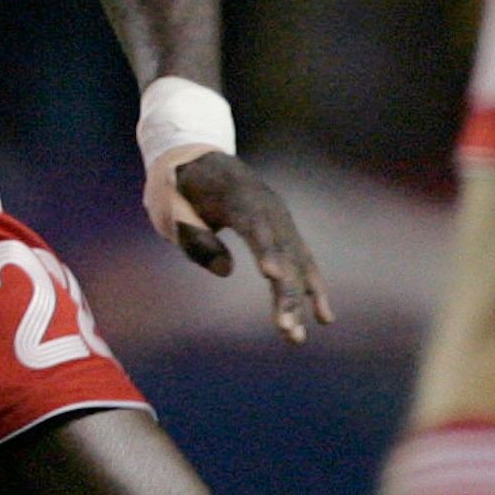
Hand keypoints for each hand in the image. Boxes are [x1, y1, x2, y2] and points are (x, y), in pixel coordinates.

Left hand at [150, 150, 333, 343]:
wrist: (194, 158)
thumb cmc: (176, 185)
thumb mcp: (170, 205)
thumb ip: (193, 235)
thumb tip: (226, 270)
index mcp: (237, 195)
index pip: (255, 226)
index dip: (265, 251)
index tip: (272, 277)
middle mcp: (268, 207)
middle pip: (283, 251)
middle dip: (286, 292)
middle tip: (286, 329)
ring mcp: (280, 219)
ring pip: (297, 261)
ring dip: (301, 299)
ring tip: (297, 336)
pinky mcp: (283, 231)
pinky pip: (302, 261)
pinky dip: (312, 288)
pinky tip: (324, 317)